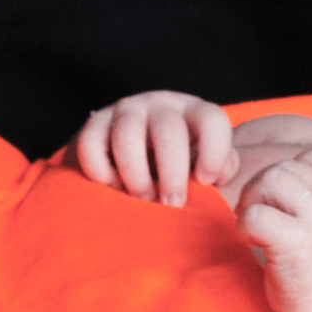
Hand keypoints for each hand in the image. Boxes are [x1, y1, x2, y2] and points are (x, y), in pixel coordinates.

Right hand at [73, 91, 237, 206]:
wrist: (131, 156)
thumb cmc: (176, 167)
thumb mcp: (202, 165)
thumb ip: (220, 169)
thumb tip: (219, 176)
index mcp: (194, 113)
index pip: (212, 120)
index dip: (213, 153)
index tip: (205, 181)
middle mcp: (161, 105)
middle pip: (168, 132)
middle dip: (171, 176)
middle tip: (171, 206)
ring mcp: (126, 110)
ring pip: (127, 136)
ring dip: (136, 176)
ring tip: (141, 200)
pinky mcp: (95, 123)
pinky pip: (91, 145)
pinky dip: (101, 172)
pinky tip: (113, 186)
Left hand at [235, 145, 311, 311]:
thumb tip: (267, 178)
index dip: (291, 170)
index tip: (282, 201)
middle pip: (282, 168)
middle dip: (259, 190)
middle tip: (256, 219)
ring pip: (268, 181)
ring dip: (250, 203)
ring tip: (253, 230)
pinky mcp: (296, 243)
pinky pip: (255, 214)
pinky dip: (244, 225)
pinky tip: (251, 242)